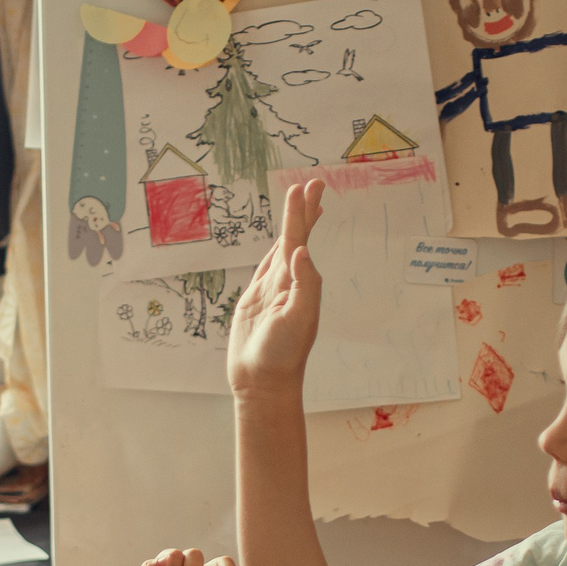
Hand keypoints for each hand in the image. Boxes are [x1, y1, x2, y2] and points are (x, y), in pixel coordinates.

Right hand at [226, 178, 324, 396]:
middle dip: (301, 211)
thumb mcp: (299, 319)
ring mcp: (272, 291)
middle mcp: (289, 283)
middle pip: (295, 238)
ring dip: (291, 227)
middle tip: (311, 183)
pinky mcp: (255, 301)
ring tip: (298, 205)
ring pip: (282, 250)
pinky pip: (265, 268)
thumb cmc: (282, 355)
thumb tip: (300, 252)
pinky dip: (273, 252)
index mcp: (302, 284)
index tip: (309, 187)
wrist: (262, 382)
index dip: (303, 214)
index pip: (302, 240)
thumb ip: (303, 285)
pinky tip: (280, 245)